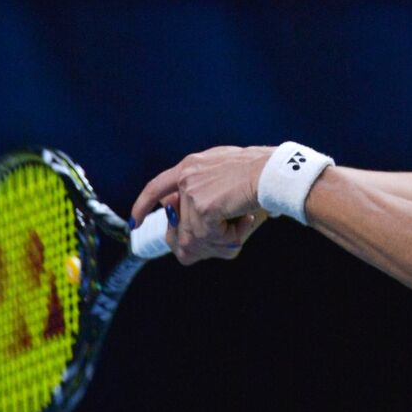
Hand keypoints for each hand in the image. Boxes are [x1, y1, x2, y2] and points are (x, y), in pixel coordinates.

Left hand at [131, 146, 273, 264]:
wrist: (274, 172)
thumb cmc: (262, 173)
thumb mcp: (228, 174)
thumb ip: (207, 189)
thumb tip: (190, 213)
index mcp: (191, 166)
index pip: (156, 188)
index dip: (144, 206)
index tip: (136, 223)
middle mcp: (186, 178)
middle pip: (180, 230)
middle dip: (200, 245)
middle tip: (227, 242)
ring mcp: (193, 193)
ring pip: (198, 239)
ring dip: (225, 240)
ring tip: (245, 223)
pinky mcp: (204, 207)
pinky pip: (213, 238)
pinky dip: (233, 237)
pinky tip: (247, 220)